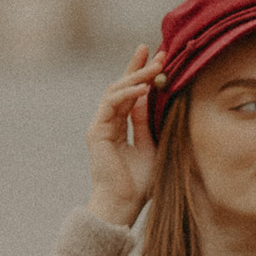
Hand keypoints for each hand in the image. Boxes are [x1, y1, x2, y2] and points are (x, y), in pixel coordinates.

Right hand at [84, 43, 161, 227]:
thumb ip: (149, 123)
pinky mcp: (96, 132)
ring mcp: (101, 126)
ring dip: (135, 77)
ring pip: (115, 91)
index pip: (131, 93)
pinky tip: (143, 88)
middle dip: (138, 67)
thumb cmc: (141, 182)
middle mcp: (109, 123)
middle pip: (121, 86)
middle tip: (156, 51)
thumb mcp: (153, 146)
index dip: (143, 73)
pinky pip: (110, 105)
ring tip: (155, 67)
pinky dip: (126, 95)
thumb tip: (156, 98)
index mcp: (121, 126)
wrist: (124, 204)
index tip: (159, 56)